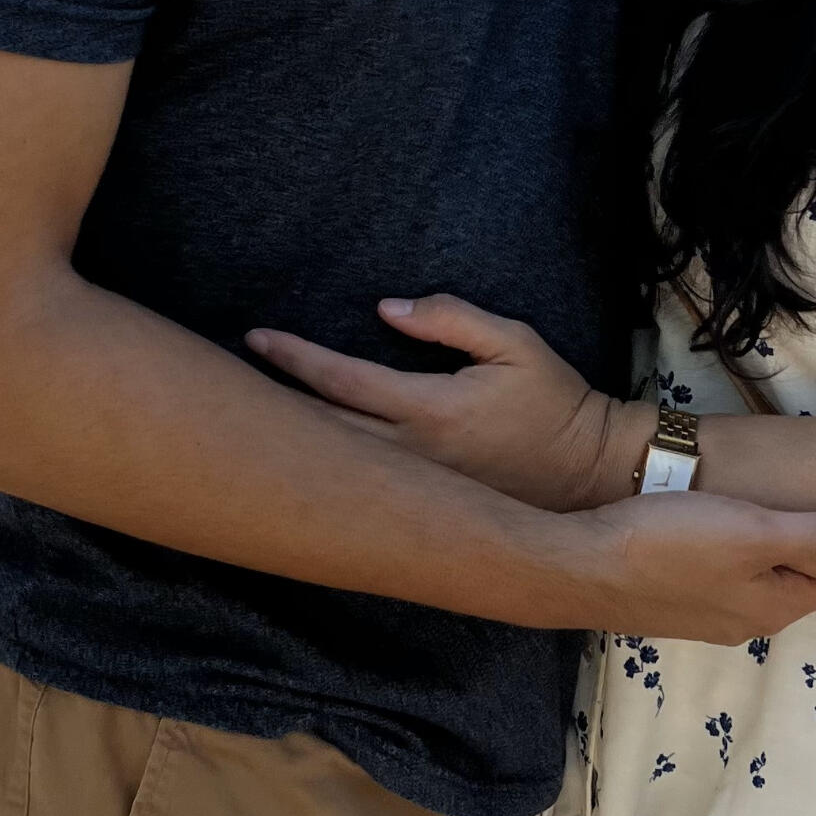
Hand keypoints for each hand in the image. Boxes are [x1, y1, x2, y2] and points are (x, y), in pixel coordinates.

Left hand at [247, 293, 632, 510]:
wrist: (591, 474)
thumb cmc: (554, 401)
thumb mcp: (514, 341)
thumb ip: (450, 319)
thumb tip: (386, 309)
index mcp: (430, 409)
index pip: (343, 382)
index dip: (295, 358)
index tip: (257, 338)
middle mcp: (412, 456)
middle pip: (322, 430)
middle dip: (270, 403)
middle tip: (224, 379)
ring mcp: (416, 488)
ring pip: (335, 466)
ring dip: (289, 441)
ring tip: (244, 417)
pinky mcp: (426, 507)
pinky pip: (362, 490)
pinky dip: (323, 474)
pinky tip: (296, 465)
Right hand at [573, 490, 815, 643]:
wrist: (578, 564)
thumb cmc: (670, 543)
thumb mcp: (755, 531)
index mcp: (774, 608)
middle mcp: (743, 623)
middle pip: (790, 577)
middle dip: (798, 539)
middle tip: (793, 490)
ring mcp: (701, 617)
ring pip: (749, 575)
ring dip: (754, 543)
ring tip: (748, 499)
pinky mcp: (667, 601)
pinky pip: (713, 574)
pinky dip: (718, 549)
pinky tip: (701, 519)